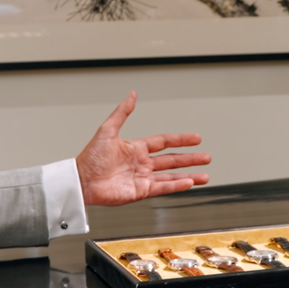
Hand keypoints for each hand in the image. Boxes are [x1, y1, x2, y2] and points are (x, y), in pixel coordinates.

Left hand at [75, 92, 211, 205]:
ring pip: (171, 176)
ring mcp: (142, 178)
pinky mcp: (140, 192)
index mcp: (135, 148)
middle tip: (207, 157)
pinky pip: (163, 187)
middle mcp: (141, 164)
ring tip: (205, 175)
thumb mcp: (107, 130)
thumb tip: (132, 95)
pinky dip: (177, 185)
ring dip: (189, 175)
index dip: (180, 140)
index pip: (164, 142)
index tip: (196, 138)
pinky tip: (189, 182)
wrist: (82, 181)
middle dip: (190, 159)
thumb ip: (122, 113)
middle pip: (172, 160)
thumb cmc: (89, 158)